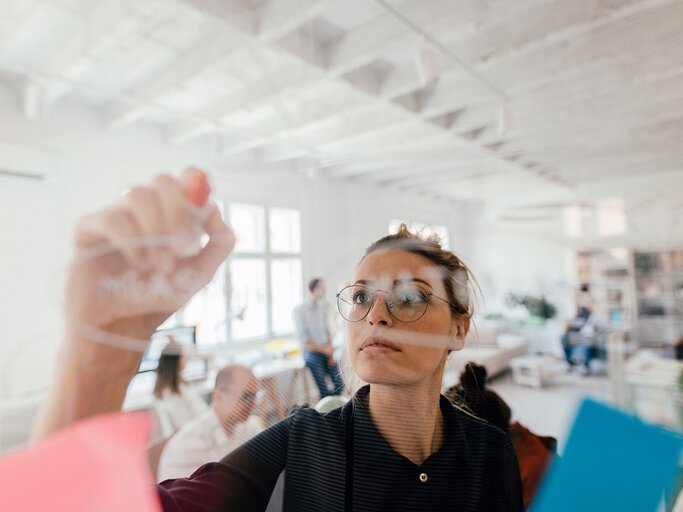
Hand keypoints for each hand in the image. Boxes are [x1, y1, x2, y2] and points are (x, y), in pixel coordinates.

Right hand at [32, 169, 234, 440]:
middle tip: (183, 249)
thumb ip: (219, 242)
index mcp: (172, 212)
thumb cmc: (159, 295)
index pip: (188, 177)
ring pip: (137, 195)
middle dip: (178, 214)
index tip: (202, 218)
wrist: (124, 326)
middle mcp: (145, 208)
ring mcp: (116, 215)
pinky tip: (138, 263)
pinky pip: (112, 218)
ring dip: (155, 232)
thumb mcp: (201, 272)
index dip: (197, 188)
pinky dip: (131, 240)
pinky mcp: (89, 230)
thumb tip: (215, 211)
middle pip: (163, 181)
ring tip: (159, 265)